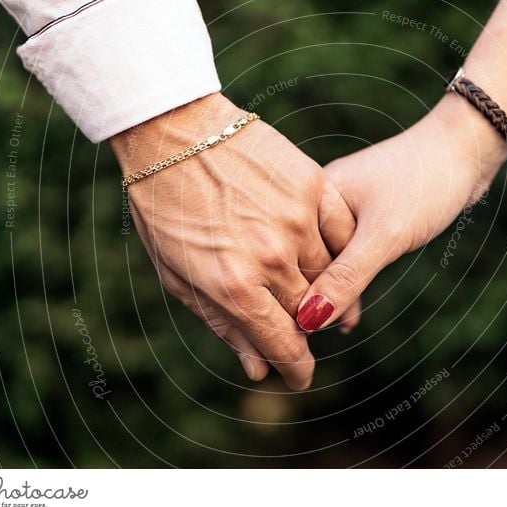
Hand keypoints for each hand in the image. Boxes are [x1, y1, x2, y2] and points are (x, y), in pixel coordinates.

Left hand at [110, 93, 355, 389]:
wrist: (172, 131)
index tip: (300, 375)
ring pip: (326, 272)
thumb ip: (225, 324)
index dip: (296, 368)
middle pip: (307, 312)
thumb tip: (259, 368)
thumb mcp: (180, 275)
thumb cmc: (165, 207)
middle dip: (300, 324)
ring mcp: (296, 219)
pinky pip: (340, 231)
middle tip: (288, 317)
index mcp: (234, 286)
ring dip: (315, 283)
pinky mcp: (311, 185)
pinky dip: (334, 246)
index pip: (284, 345)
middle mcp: (272, 257)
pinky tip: (317, 247)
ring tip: (292, 271)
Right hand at [296, 92, 506, 332]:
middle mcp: (320, 203)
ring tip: (331, 331)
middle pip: (304, 262)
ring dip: (331, 294)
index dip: (293, 298)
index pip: (290, 259)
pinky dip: (349, 282)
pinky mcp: (366, 216)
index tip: (293, 337)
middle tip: (308, 344)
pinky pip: (348, 257)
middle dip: (309, 301)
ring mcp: (342, 209)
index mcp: (312, 198)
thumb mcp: (385, 236)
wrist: (465, 148)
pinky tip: (350, 313)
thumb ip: (348, 278)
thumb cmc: (425, 182)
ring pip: (327, 262)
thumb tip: (309, 321)